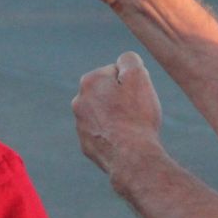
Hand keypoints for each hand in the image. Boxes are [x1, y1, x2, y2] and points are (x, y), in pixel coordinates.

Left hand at [72, 51, 163, 176]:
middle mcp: (79, 102)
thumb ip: (129, 60)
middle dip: (122, 99)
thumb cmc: (136, 116)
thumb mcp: (138, 77)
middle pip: (108, 93)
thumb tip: (123, 61)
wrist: (131, 157)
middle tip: (137, 111)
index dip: (132, 82)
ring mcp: (81, 126)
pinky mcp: (87, 146)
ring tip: (132, 128)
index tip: (138, 96)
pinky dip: (114, 136)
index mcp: (89, 81)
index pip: (117, 72)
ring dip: (117, 117)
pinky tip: (125, 142)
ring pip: (105, 114)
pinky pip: (104, 135)